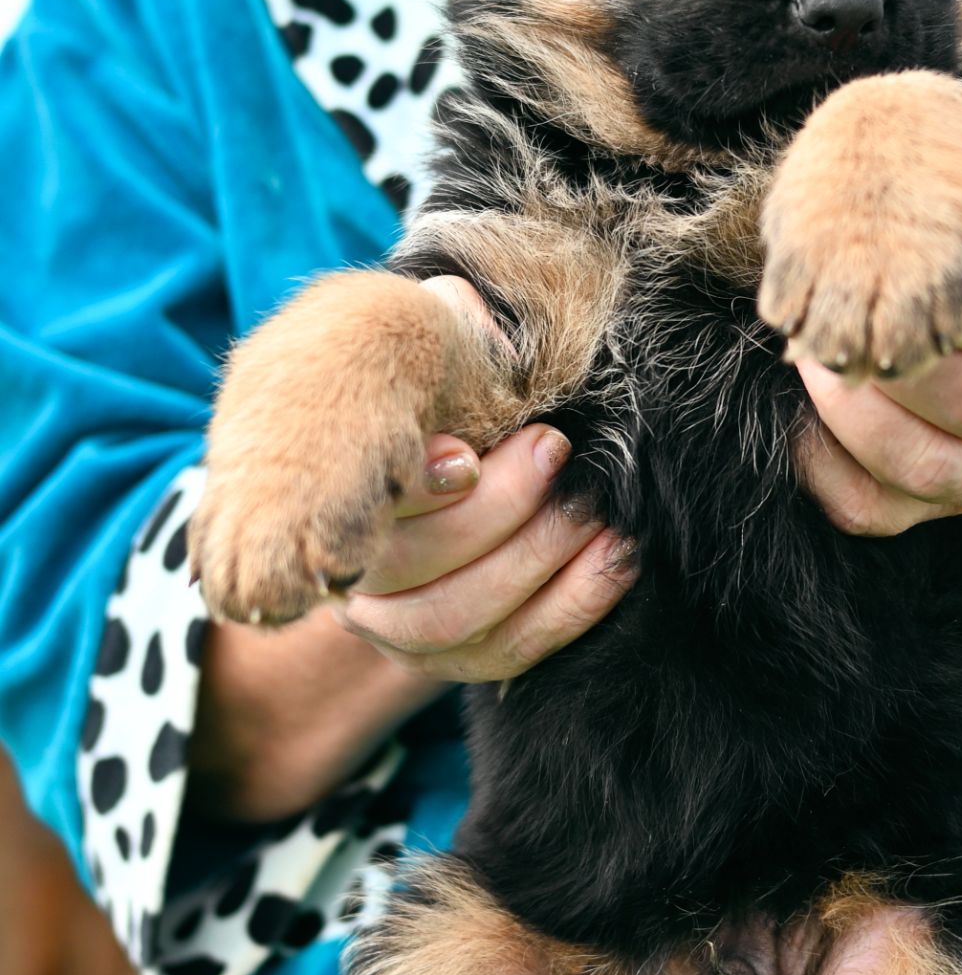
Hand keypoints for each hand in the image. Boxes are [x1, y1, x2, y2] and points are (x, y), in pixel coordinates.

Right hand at [191, 279, 636, 820]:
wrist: (459, 444)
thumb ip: (443, 323)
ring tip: (596, 510)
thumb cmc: (444, 382)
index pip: (353, 503)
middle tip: (554, 451)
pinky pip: (509, 651)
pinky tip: (619, 556)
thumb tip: (474, 316)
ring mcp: (396, 625)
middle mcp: (348, 568)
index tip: (464, 456)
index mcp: (330, 490)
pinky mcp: (454, 658)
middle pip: (409, 570)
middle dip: (495, 514)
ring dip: (539, 564)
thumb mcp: (432, 338)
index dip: (410, 490)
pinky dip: (572, 606)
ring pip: (455, 623)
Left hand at [796, 197, 961, 535]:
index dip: (937, 298)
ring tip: (814, 363)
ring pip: (930, 465)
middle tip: (823, 322)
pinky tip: (802, 430)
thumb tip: (880, 200)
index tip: (873, 265)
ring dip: (854, 419)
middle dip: (882, 362)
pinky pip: (888, 512)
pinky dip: (833, 477)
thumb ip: (957, 196)